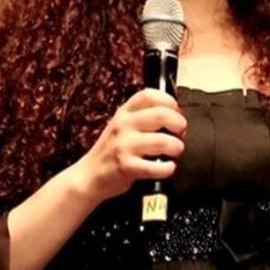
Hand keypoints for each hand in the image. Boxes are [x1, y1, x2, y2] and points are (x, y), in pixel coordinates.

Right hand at [73, 88, 186, 202]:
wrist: (89, 175)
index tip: (176, 112)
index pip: (149, 94)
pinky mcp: (126, 166)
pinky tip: (168, 167)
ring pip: (163, 141)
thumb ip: (142, 117)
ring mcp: (124, 145)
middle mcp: (124, 125)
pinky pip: (156, 167)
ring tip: (175, 152)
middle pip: (161, 114)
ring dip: (176, 147)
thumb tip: (176, 117)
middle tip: (180, 133)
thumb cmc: (111, 151)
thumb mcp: (122, 126)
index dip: (169, 101)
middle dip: (179, 124)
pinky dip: (168, 168)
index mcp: (124, 113)